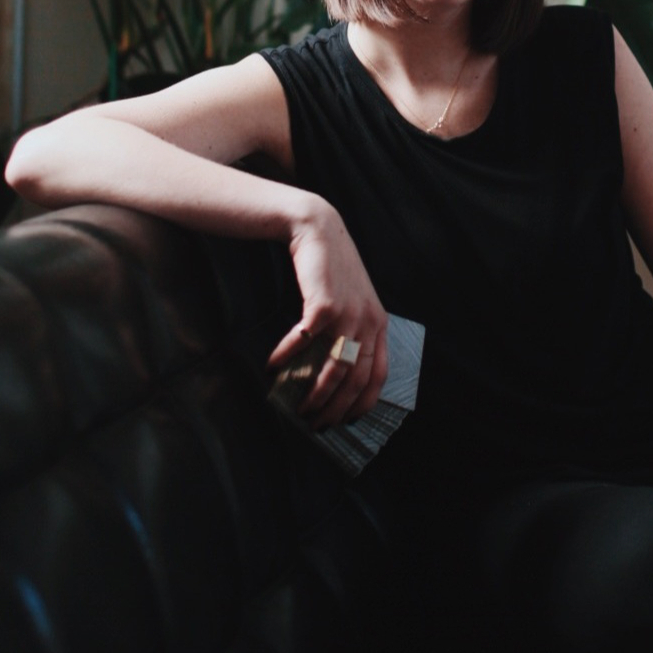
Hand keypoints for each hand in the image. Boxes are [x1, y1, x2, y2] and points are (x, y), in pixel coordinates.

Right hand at [267, 198, 388, 429]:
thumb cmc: (330, 270)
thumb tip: (330, 374)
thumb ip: (349, 333)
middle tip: (314, 424)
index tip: (345, 422)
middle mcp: (370, 322)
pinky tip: (273, 365)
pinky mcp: (326, 303)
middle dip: (335, 408)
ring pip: (336, 369)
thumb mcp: (351, 302)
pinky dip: (288, 357)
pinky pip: (306, 341)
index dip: (363, 404)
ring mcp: (350, 313)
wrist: (319, 228)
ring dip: (315, 393)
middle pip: (356, 380)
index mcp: (379, 324)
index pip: (379, 376)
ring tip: (297, 406)